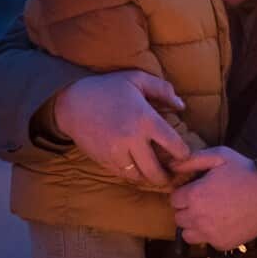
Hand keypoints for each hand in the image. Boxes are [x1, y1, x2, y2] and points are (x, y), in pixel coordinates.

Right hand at [52, 71, 190, 186]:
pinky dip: (133, 175)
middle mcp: (132, 139)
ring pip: (139, 177)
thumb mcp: (137, 79)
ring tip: (155, 175)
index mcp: (145, 119)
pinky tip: (138, 170)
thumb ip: (163, 89)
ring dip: (149, 178)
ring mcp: (116, 152)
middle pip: (156, 171)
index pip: (174, 146)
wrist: (72, 102)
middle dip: (166, 177)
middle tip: (171, 176)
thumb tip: (181, 105)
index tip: (184, 155)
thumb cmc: (107, 88)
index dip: (183, 154)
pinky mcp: (104, 160)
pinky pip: (123, 175)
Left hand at [170, 147, 256, 250]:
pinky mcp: (221, 244)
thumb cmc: (245, 173)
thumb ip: (193, 159)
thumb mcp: (220, 156)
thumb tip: (172, 165)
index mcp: (194, 196)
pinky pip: (206, 243)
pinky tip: (222, 224)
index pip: (174, 200)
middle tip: (203, 203)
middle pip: (178, 218)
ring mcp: (209, 233)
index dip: (184, 194)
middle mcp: (197, 217)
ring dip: (193, 226)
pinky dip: (210, 235)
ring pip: (187, 234)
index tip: (195, 191)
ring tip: (208, 217)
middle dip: (187, 210)